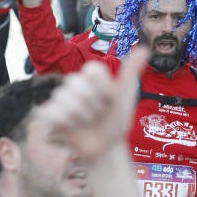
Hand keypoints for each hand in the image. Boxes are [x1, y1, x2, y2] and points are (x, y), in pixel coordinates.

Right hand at [32, 49, 148, 163]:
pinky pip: (51, 113)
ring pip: (65, 99)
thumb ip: (131, 72)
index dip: (104, 88)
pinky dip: (65, 123)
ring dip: (81, 117)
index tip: (110, 99)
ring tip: (86, 122)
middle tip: (98, 113)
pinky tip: (73, 128)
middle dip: (93, 105)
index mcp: (91, 76)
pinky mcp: (50, 113)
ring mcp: (61, 98)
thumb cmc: (117, 121)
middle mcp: (74, 83)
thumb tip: (145, 49)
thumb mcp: (125, 97)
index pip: (92, 69)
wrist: (107, 148)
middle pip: (76, 83)